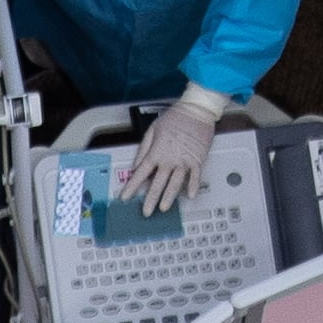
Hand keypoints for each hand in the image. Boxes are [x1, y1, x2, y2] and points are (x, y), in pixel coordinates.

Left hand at [119, 91, 221, 210]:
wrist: (197, 110)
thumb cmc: (176, 117)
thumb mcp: (153, 129)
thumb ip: (143, 149)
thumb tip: (136, 164)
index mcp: (157, 152)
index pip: (141, 173)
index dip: (132, 187)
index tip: (125, 197)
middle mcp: (169, 159)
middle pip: (157, 183)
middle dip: (150, 199)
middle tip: (146, 211)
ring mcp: (184, 161)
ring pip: (175, 184)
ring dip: (169, 197)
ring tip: (164, 208)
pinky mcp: (198, 160)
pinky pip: (195, 176)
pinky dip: (193, 187)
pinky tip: (190, 195)